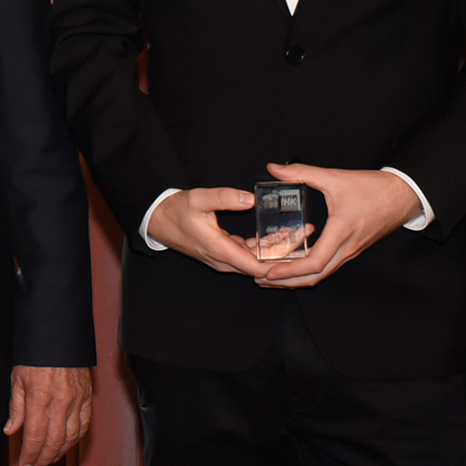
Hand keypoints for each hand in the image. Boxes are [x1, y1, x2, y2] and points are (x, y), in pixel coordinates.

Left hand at [7, 366, 93, 465]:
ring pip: (71, 437)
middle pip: (54, 442)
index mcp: (40, 399)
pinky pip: (84, 425)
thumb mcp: (18, 380)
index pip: (35, 436)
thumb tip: (10, 430)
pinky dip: (76, 439)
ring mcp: (77, 401)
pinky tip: (67, 445)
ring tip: (49, 460)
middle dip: (43, 459)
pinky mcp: (87, 397)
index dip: (29, 454)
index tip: (24, 464)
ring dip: (59, 453)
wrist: (58, 337)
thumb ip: (15, 408)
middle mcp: (60, 403)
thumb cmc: (36, 356)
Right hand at [144, 187, 285, 276]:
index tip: (299, 250)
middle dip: (286, 254)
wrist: (160, 220)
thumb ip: (224, 198)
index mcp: (220, 250)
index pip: (257, 267)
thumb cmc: (177, 211)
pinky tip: (279, 235)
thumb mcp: (198, 199)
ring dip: (278, 250)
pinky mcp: (226, 252)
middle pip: (262, 265)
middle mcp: (224, 260)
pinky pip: (250, 254)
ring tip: (299, 233)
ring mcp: (225, 258)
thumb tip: (249, 199)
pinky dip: (266, 247)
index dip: (280, 263)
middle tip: (306, 234)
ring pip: (257, 261)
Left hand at [255, 164, 419, 287]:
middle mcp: (347, 247)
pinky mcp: (353, 250)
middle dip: (287, 282)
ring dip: (298, 278)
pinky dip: (310, 271)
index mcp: (341, 231)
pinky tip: (295, 265)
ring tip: (274, 276)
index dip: (289, 271)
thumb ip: (302, 172)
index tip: (269, 272)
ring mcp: (351, 251)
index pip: (314, 262)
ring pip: (323, 274)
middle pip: (315, 277)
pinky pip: (329, 266)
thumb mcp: (335, 177)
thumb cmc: (373, 188)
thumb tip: (274, 168)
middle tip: (263, 280)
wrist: (404, 195)